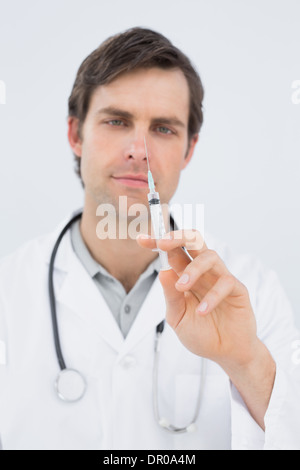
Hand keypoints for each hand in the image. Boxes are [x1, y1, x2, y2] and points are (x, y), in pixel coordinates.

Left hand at [137, 229, 258, 368]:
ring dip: (193, 268)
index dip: (157, 243)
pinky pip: (226, 282)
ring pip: (209, 256)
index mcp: (186, 276)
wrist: (226, 354)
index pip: (173, 252)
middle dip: (178, 237)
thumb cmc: (202, 333)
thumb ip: (171, 296)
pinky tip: (202, 311)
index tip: (141, 240)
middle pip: (194, 241)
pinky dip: (212, 296)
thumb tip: (162, 272)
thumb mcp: (178, 318)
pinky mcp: (238, 290)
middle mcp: (204, 273)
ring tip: (182, 286)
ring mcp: (221, 279)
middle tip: (163, 244)